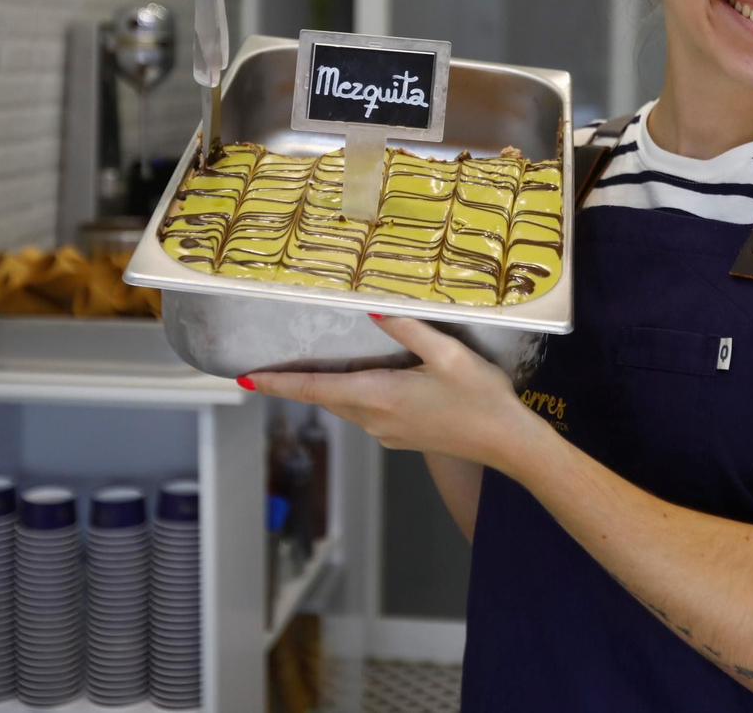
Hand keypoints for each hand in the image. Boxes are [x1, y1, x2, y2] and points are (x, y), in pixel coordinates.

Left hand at [242, 316, 543, 471]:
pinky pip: (364, 413)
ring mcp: (387, 432)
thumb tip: (371, 311)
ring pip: (345, 406)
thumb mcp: (448, 354)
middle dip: (296, 383)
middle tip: (267, 366)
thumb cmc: (481, 397)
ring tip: (311, 367)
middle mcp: (375, 418)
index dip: (278, 383)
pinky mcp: (400, 437)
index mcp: (379, 396)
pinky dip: (351, 395)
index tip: (245, 379)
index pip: (315, 389)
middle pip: (325, 398)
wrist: (507, 442)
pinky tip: (363, 380)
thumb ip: (408, 330)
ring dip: (326, 388)